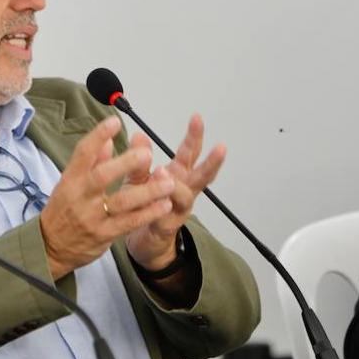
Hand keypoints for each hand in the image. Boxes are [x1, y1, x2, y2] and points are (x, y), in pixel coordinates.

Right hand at [39, 116, 175, 278]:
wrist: (50, 247)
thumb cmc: (65, 210)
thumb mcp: (70, 183)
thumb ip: (92, 161)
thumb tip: (107, 138)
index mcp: (71, 179)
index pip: (82, 153)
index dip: (98, 136)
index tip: (115, 121)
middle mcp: (80, 196)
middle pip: (102, 176)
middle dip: (126, 163)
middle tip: (147, 153)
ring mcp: (92, 216)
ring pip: (121, 202)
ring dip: (147, 191)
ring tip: (169, 182)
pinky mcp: (104, 234)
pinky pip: (129, 222)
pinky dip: (148, 213)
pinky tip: (165, 204)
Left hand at [125, 114, 224, 270]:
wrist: (142, 240)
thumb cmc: (142, 205)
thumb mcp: (138, 178)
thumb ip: (138, 160)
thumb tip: (139, 135)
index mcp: (178, 174)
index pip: (190, 152)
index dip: (195, 136)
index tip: (197, 118)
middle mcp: (184, 190)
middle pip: (201, 174)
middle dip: (211, 161)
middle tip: (221, 147)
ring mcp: (179, 209)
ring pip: (186, 196)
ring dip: (177, 185)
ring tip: (164, 172)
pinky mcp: (167, 226)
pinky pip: (166, 216)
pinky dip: (161, 208)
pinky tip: (156, 201)